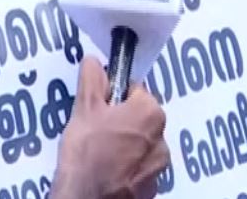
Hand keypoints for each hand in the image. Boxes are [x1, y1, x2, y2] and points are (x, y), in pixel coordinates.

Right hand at [51, 57, 168, 198]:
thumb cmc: (87, 153)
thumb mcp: (84, 108)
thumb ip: (92, 79)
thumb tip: (95, 61)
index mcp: (150, 112)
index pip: (134, 91)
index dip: (113, 98)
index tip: (99, 110)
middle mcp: (162, 138)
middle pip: (139, 118)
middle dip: (119, 122)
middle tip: (95, 133)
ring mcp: (158, 167)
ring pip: (139, 144)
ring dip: (124, 146)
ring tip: (99, 156)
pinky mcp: (152, 189)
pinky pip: (139, 169)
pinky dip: (126, 169)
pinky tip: (107, 173)